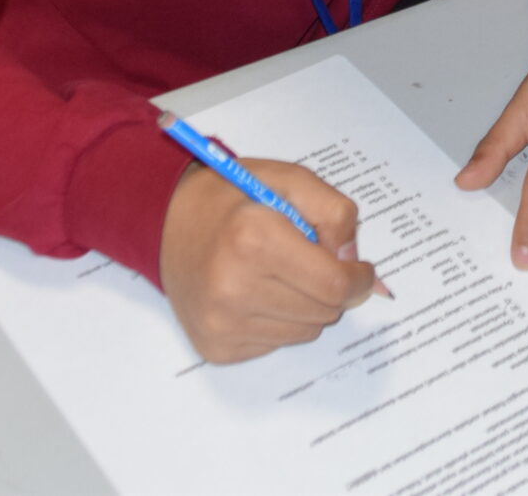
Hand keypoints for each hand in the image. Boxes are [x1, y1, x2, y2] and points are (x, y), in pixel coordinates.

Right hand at [158, 158, 379, 363]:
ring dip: (306, 306)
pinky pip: (276, 344)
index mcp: (254, 239)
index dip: (359, 279)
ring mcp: (220, 323)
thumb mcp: (289, 179)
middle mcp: (233, 287)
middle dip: (332, 289)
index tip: (361, 269)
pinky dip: (279, 322)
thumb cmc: (233, 197)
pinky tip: (257, 292)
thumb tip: (352, 261)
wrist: (167, 222)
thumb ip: (333, 211)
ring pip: (304, 332)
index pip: (333, 284)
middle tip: (314, 263)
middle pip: (324, 312)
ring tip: (280, 274)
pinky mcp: (215, 347)